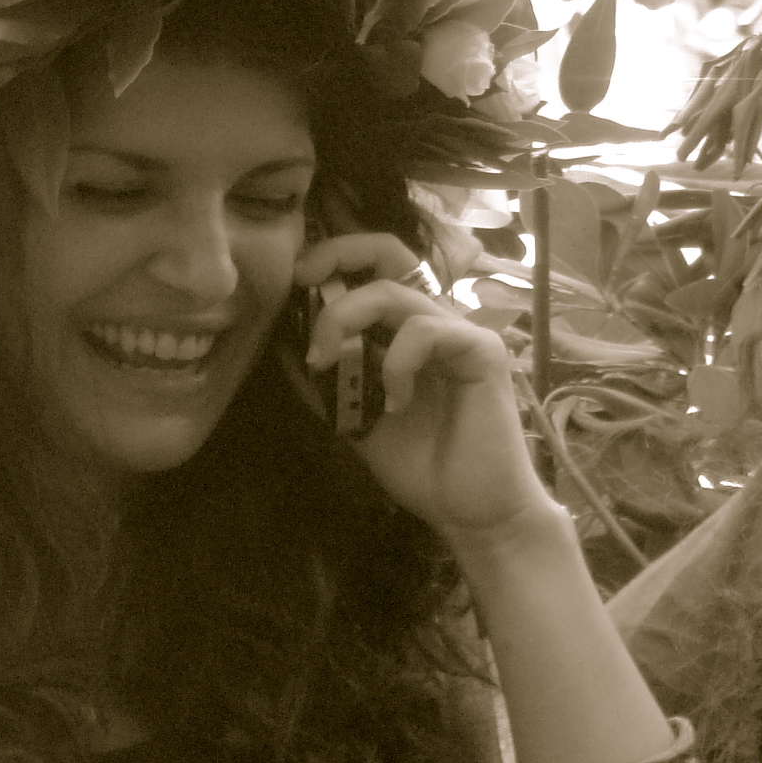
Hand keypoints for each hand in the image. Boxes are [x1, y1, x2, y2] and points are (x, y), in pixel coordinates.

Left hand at [298, 235, 549, 553]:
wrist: (472, 513)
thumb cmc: (421, 465)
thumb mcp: (354, 419)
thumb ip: (322, 381)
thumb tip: (279, 344)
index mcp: (402, 328)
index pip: (371, 267)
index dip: (330, 258)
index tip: (292, 282)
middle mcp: (431, 318)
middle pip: (388, 249)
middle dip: (337, 254)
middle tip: (302, 281)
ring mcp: (459, 330)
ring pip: (393, 291)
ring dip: (345, 318)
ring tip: (326, 363)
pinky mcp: (482, 350)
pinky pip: (424, 330)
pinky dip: (395, 362)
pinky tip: (395, 403)